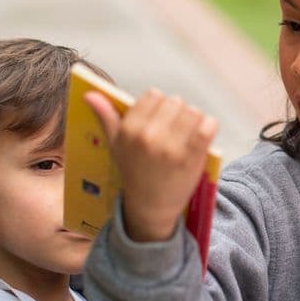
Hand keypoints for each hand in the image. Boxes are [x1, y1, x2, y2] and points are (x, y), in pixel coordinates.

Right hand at [85, 88, 217, 242]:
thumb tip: (90, 94)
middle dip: (177, 114)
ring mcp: (171, 146)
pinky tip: (201, 137)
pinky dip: (209, 128)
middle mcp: (149, 136)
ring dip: (193, 121)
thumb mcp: (116, 145)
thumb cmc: (134, 173)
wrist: (150, 207)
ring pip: (193, 111)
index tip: (158, 122)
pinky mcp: (192, 156)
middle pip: (175, 101)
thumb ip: (106, 117)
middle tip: (174, 131)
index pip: (153, 95)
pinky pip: (208, 125)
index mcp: (129, 130)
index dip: (159, 107)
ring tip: (187, 136)